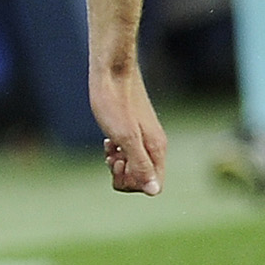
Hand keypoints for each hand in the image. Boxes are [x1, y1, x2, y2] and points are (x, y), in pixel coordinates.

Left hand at [93, 61, 165, 194]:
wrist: (110, 72)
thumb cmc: (115, 103)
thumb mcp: (125, 138)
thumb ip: (140, 164)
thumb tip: (153, 191)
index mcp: (156, 149)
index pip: (153, 186)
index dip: (133, 183)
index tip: (120, 165)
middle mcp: (154, 145)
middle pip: (142, 178)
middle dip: (124, 174)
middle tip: (112, 156)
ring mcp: (144, 137)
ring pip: (133, 165)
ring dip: (118, 163)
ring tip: (108, 147)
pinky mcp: (133, 129)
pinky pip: (126, 152)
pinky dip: (115, 151)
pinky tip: (107, 141)